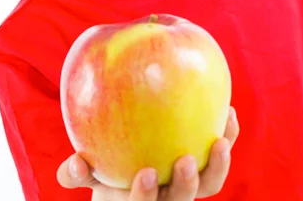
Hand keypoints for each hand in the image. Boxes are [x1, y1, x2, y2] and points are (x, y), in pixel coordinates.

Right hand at [57, 106, 238, 199]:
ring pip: (208, 185)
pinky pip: (219, 156)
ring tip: (220, 139)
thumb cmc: (104, 171)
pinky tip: (228, 111)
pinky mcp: (204, 168)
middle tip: (185, 160)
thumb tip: (74, 163)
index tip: (144, 173)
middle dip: (186, 185)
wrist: (131, 173)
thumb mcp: (89, 174)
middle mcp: (168, 199)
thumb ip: (78, 172)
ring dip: (218, 165)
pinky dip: (227, 136)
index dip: (144, 196)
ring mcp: (188, 186)